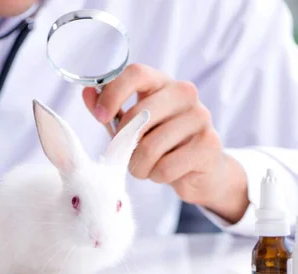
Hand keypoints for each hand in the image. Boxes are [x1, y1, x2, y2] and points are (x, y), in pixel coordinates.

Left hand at [83, 64, 248, 222]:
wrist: (200, 170)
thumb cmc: (160, 142)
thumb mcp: (130, 124)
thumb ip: (109, 109)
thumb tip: (88, 92)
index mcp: (162, 82)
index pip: (136, 73)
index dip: (113, 94)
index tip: (101, 116)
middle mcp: (184, 93)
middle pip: (139, 115)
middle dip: (124, 143)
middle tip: (126, 155)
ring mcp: (201, 117)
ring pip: (151, 147)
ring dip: (139, 166)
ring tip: (145, 166)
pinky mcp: (209, 145)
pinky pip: (166, 167)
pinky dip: (157, 176)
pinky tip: (165, 172)